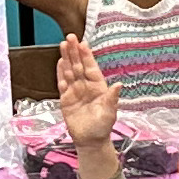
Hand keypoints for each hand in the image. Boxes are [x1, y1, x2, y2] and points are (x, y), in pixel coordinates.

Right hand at [53, 29, 119, 148]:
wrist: (90, 141)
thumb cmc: (102, 126)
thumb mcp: (109, 113)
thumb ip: (112, 98)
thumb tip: (119, 84)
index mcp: (98, 87)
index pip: (91, 68)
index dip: (87, 56)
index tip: (84, 43)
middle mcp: (86, 86)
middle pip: (78, 66)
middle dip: (74, 52)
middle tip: (70, 37)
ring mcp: (75, 91)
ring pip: (69, 71)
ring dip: (66, 59)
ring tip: (63, 45)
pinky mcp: (66, 99)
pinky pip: (62, 83)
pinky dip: (60, 73)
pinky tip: (59, 62)